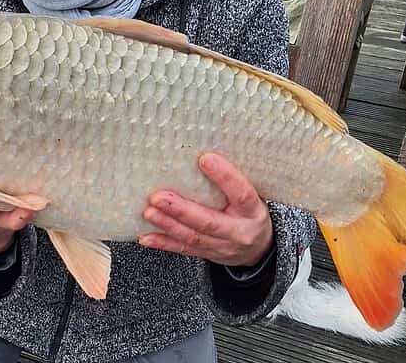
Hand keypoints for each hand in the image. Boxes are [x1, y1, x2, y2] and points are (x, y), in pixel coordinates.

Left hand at [138, 153, 272, 266]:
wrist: (259, 249)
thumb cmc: (249, 212)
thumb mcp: (251, 196)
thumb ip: (232, 181)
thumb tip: (201, 150)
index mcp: (252, 211)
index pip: (241, 194)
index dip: (225, 177)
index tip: (205, 159)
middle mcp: (238, 231)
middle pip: (208, 221)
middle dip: (181, 210)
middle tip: (158, 196)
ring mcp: (222, 247)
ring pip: (192, 237)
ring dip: (167, 224)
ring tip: (149, 212)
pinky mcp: (208, 255)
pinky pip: (183, 250)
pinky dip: (163, 243)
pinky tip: (146, 237)